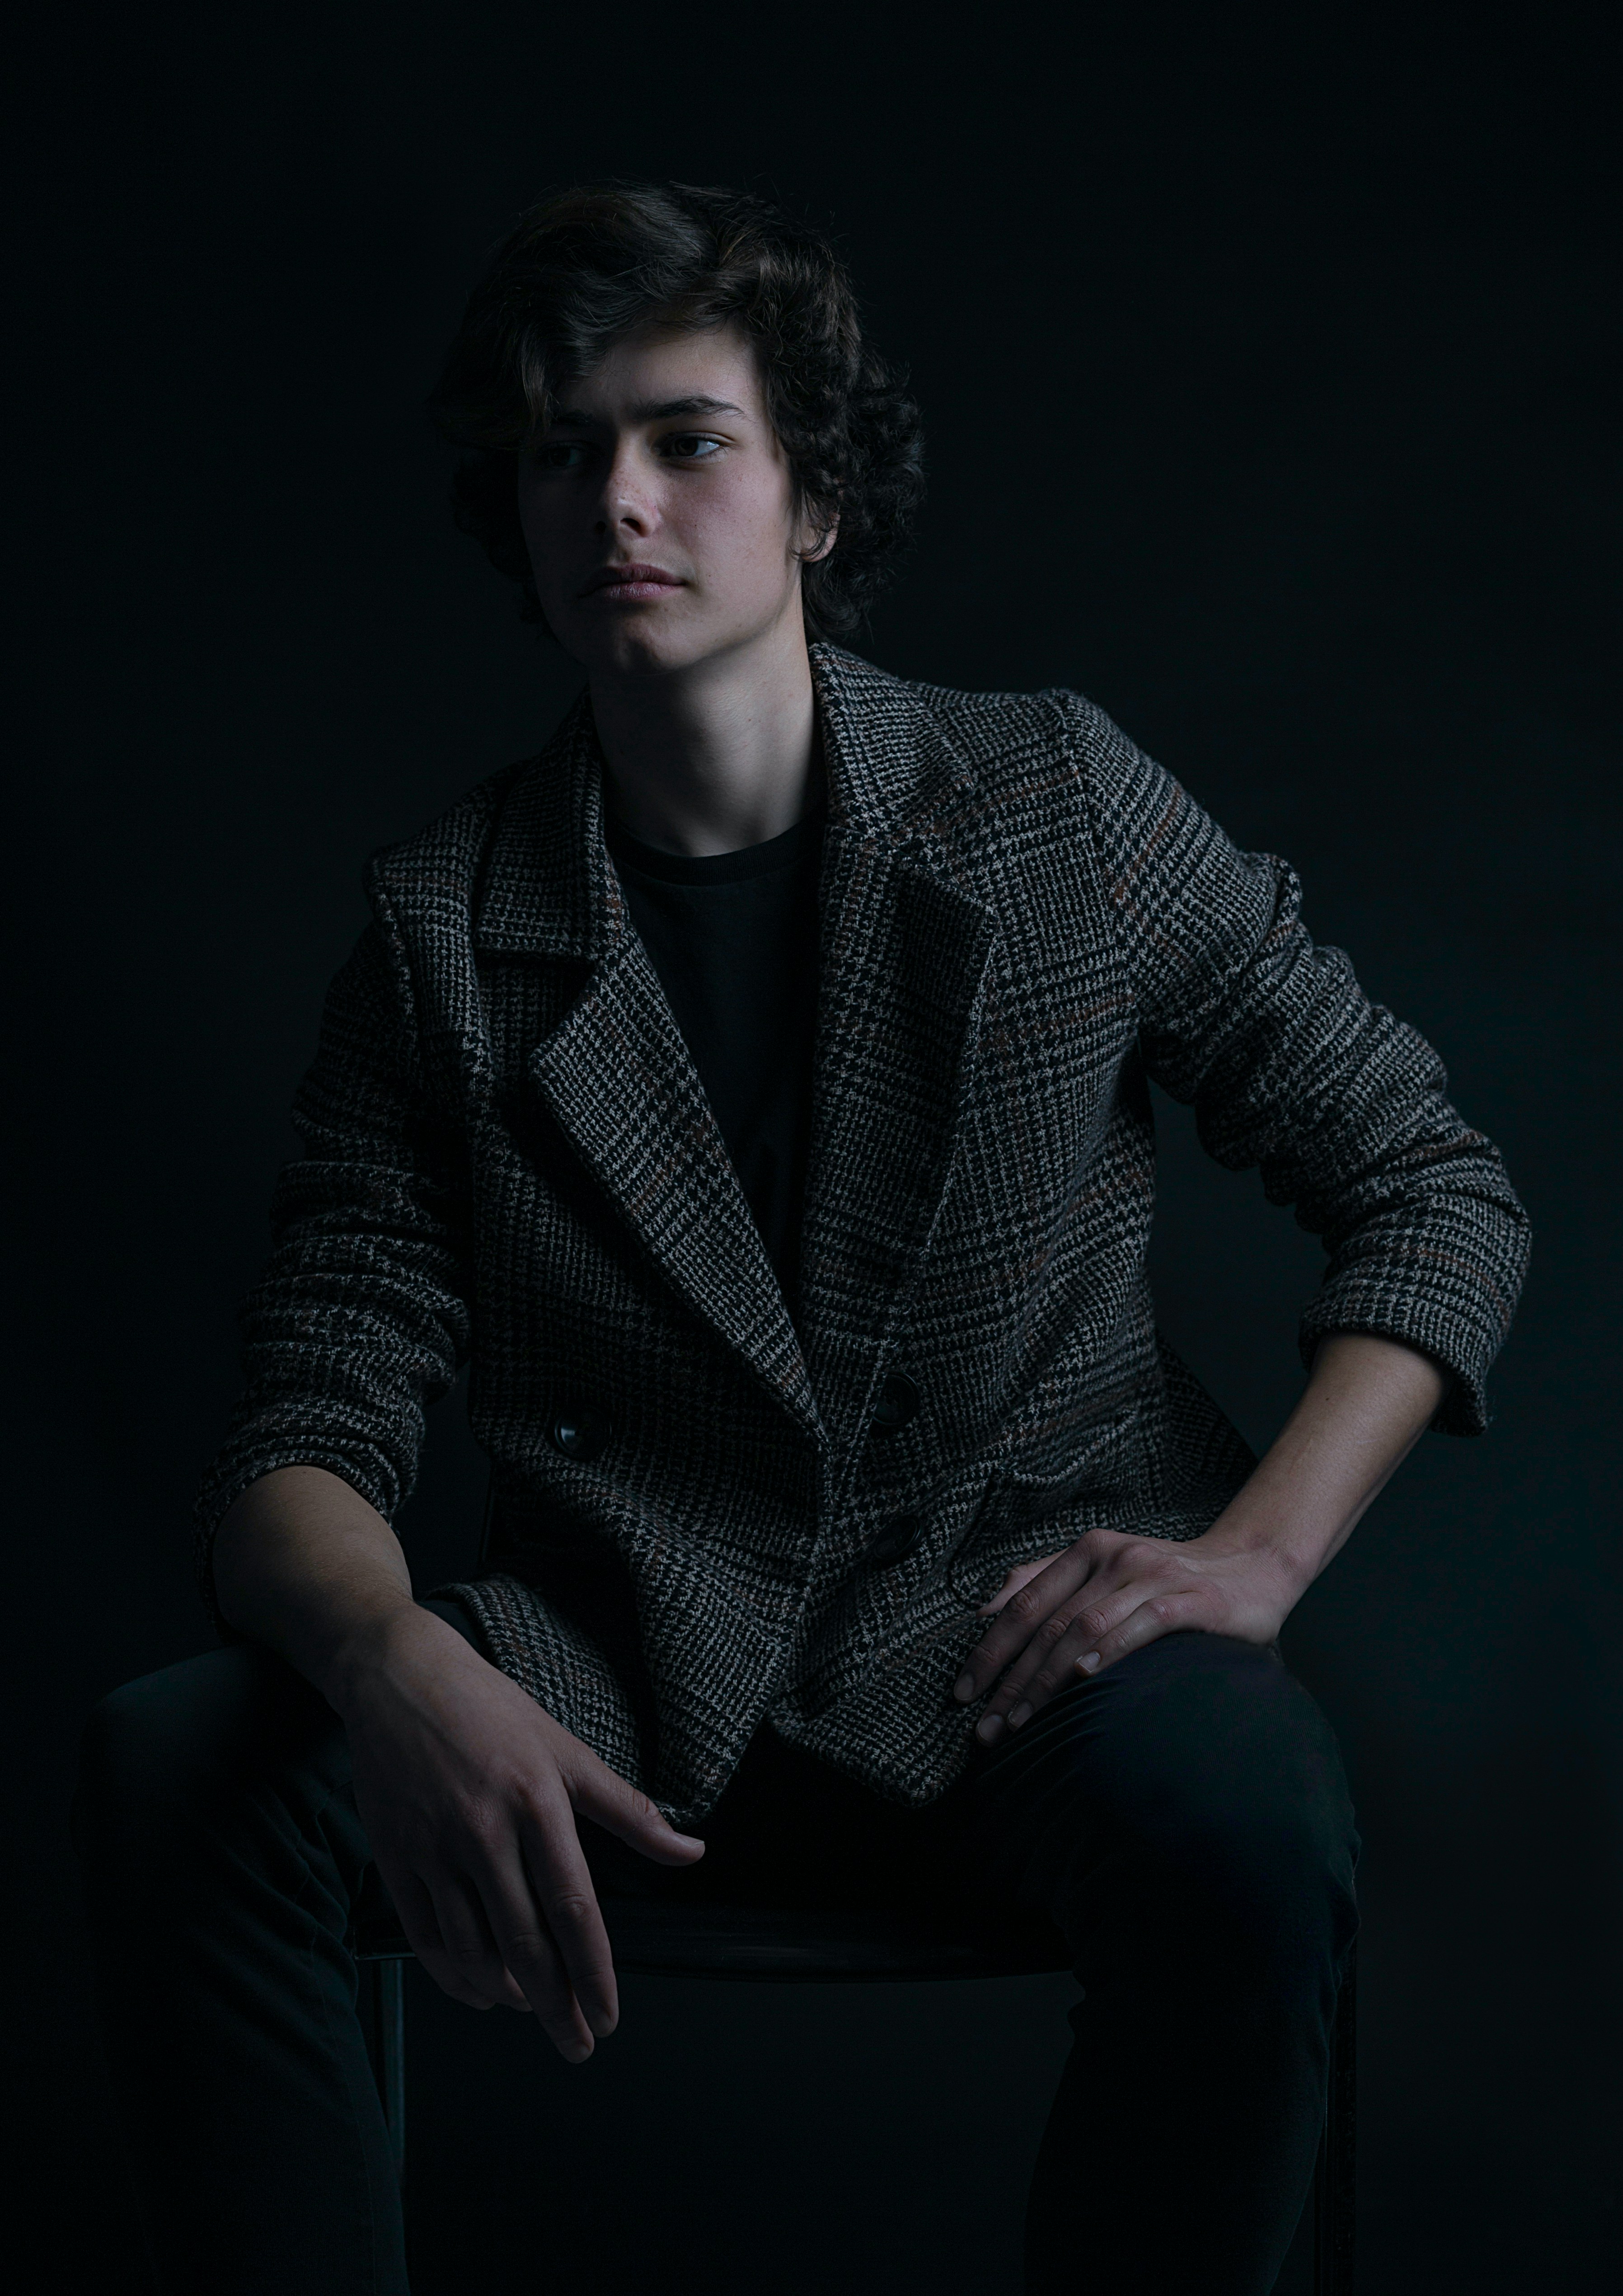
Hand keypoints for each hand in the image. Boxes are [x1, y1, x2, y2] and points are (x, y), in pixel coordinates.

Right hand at [337, 1606, 703, 2060]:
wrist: (399, 1677)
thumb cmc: (492, 1711)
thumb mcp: (567, 1749)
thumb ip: (629, 1809)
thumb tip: (691, 1850)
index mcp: (537, 1804)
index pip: (574, 1909)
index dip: (593, 1973)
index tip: (609, 2018)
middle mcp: (485, 1832)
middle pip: (526, 1943)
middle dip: (556, 2007)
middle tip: (578, 2044)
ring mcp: (434, 1847)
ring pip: (473, 1949)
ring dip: (509, 1995)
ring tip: (536, 2012)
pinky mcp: (394, 1855)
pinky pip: (426, 1936)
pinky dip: (454, 1977)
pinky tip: (481, 1992)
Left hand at [951, 1524, 1305, 1744]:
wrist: (1251, 1569)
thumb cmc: (1168, 1581)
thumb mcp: (1104, 1572)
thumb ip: (1047, 1583)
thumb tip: (986, 1609)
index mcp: (1087, 1551)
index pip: (1024, 1602)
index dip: (989, 1649)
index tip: (963, 1693)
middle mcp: (1114, 1557)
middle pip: (1048, 1622)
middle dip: (1010, 1679)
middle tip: (986, 1727)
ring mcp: (1151, 1576)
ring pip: (1083, 1628)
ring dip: (1046, 1680)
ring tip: (1021, 1722)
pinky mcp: (1189, 1600)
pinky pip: (1140, 1625)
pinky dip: (1108, 1651)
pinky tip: (1083, 1679)